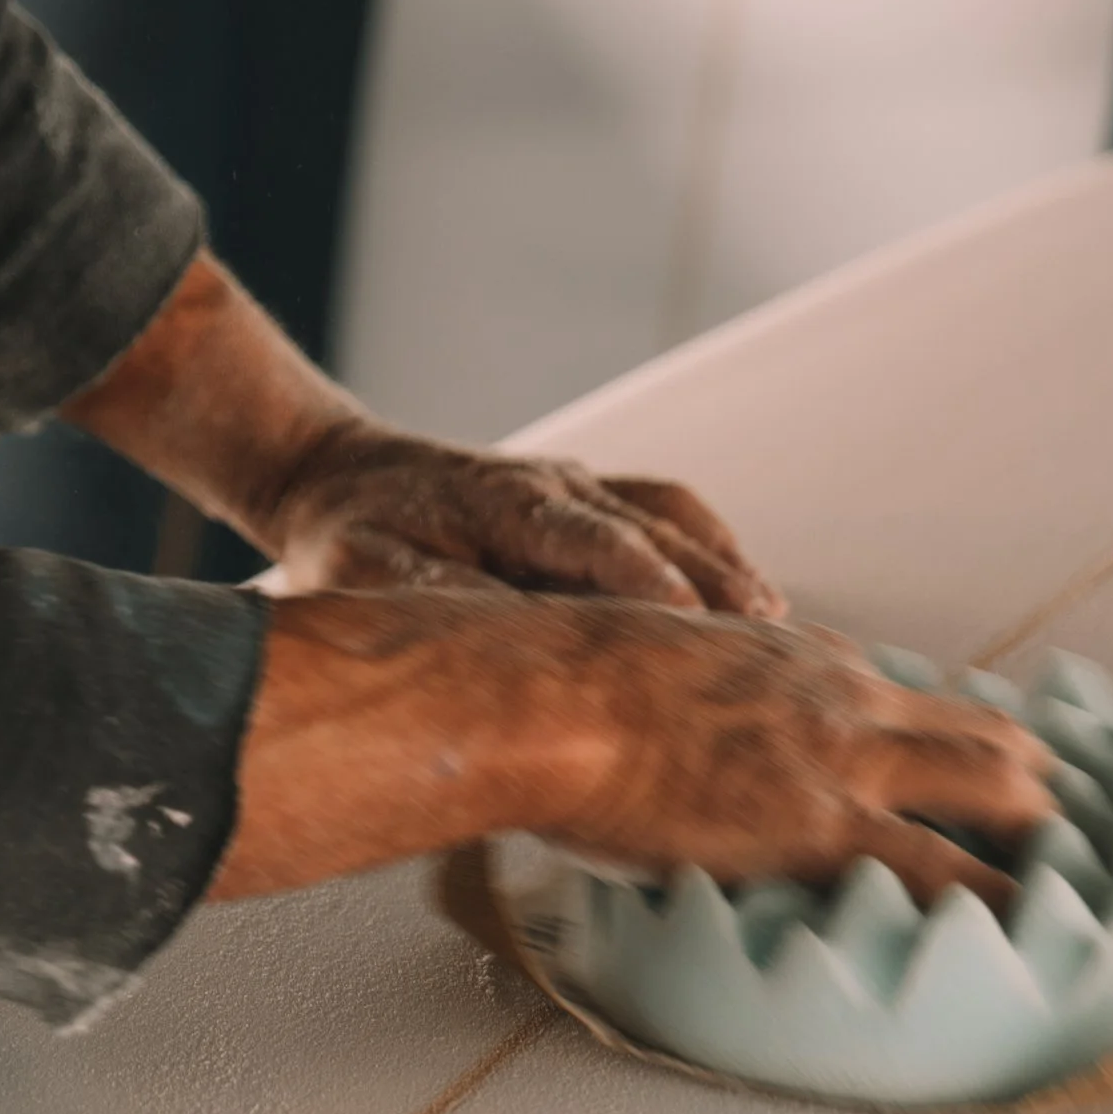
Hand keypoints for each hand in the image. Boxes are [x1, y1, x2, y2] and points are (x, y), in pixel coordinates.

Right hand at [205, 592, 1052, 908]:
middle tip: (1068, 835)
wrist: (549, 695)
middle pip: (982, 734)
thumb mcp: (643, 672)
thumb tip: (663, 743)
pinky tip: (1029, 936)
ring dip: (1040, 838)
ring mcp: (842, 760)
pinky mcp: (821, 826)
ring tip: (1078, 891)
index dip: (956, 744)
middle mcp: (844, 699)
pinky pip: (940, 871)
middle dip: (1032, 784)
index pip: (909, 701)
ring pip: (994, 788)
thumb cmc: (565, 687)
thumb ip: (683, 705)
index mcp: (798, 663)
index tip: (983, 775)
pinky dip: (994, 903)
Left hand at [249, 419, 784, 617]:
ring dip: (725, 563)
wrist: (337, 477)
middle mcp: (557, 484)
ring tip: (776, 621)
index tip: (693, 617)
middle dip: (714, 578)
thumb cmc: (347, 534)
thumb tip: (506, 632)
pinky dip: (713, 550)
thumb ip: (432, 595)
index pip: (594, 538)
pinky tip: (747, 598)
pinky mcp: (586, 501)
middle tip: (769, 636)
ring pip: (671, 517)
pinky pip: (666, 515)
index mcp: (508, 500)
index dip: (646, 578)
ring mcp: (578, 486)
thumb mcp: (364, 570)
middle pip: (653, 529)